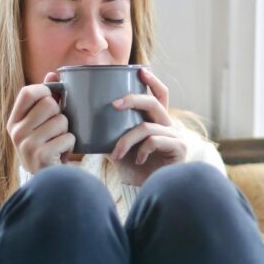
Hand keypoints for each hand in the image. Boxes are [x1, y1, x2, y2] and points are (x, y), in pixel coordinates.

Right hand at [7, 71, 75, 173]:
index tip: (53, 98)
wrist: (48, 181)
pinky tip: (62, 154)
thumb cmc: (46, 146)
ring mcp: (27, 145)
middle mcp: (16, 132)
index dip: (45, 91)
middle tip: (57, 129)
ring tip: (59, 142)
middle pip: (49, 104)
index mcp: (14, 121)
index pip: (28, 92)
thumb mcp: (40, 123)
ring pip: (61, 120)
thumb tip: (52, 73)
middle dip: (61, 114)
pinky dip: (71, 145)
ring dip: (67, 131)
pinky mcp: (41, 156)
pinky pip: (68, 137)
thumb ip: (46, 98)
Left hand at [108, 68, 186, 185]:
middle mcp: (169, 126)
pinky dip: (141, 150)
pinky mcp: (179, 149)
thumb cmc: (135, 170)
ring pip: (146, 126)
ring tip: (116, 154)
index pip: (160, 95)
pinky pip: (154, 140)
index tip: (141, 70)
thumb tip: (85, 121)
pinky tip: (138, 160)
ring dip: (126, 140)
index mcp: (158, 121)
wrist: (150, 193)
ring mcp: (176, 136)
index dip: (153, 81)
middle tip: (113, 104)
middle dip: (132, 99)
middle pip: (153, 102)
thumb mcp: (119, 147)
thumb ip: (110, 133)